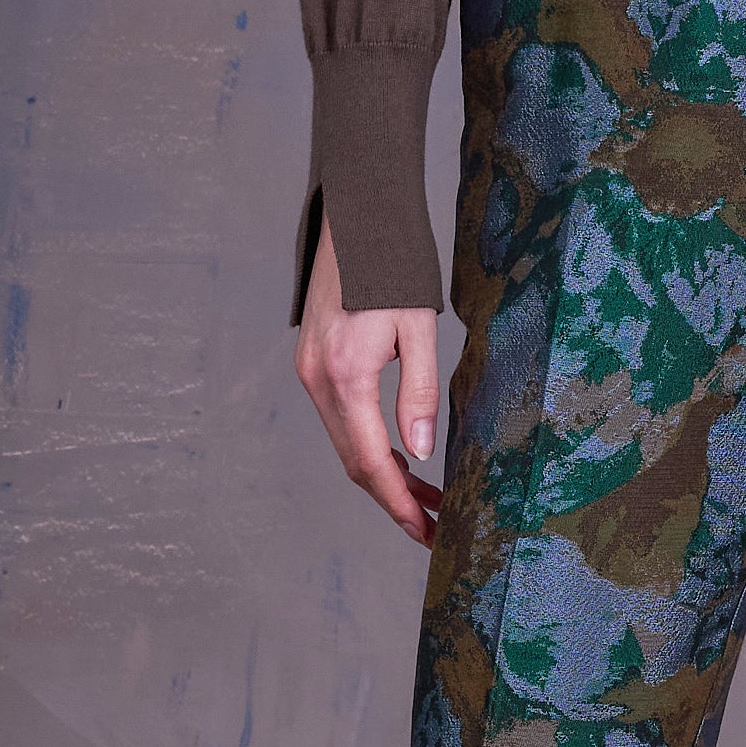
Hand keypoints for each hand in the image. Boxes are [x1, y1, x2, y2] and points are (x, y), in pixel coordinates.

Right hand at [294, 221, 441, 547]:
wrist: (356, 214)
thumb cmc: (393, 264)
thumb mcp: (419, 327)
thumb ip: (419, 391)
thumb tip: (419, 450)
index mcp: (346, 375)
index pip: (371, 462)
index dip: (400, 504)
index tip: (427, 532)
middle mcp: (319, 379)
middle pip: (354, 462)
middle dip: (394, 500)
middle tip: (434, 527)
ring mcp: (311, 372)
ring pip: (346, 444)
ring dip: (384, 475)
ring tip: (428, 498)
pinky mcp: (315, 362)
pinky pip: (341, 420)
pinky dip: (370, 445)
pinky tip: (401, 455)